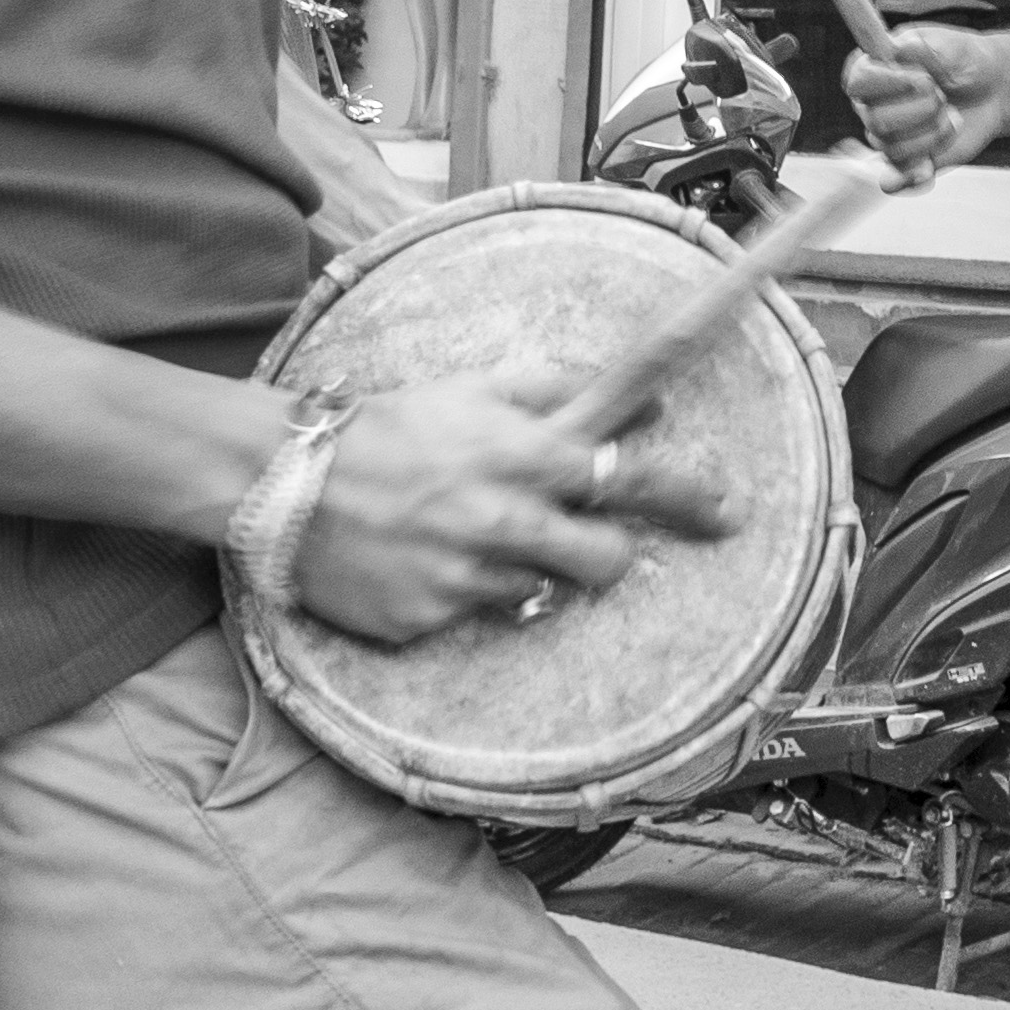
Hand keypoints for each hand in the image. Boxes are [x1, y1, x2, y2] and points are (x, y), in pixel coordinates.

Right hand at [285, 372, 738, 644]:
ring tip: (471, 534)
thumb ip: (558, 390)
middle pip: (604, 561)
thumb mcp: (473, 388)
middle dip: (608, 554)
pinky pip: (475, 613)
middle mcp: (502, 523)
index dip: (687, 498)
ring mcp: (463, 579)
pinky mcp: (425, 621)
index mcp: (521, 457)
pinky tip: (429, 558)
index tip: (727, 513)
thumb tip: (640, 396)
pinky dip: (466, 590)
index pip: (631, 482)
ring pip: (538, 591)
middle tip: (586, 540)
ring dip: (524, 567)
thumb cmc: (389, 427)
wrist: (283, 481)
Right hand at [844, 23, 1007, 180]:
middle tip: (942, 96)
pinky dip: (912, 176)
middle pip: (877, 121)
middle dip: (921, 110)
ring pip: (894, 149)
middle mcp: (872, 104)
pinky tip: (929, 167)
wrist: (991, 89)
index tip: (923, 78)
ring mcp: (888, 134)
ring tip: (951, 116)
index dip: (888, 83)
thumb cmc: (964, 60)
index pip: (857, 82)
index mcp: (874, 68)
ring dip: (933, 134)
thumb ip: (918, 46)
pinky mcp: (905, 161)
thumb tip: (894, 50)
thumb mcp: (947, 43)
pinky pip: (894, 180)